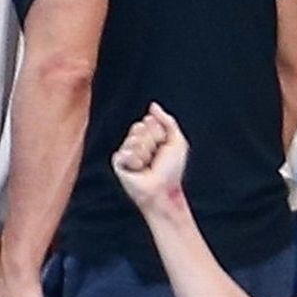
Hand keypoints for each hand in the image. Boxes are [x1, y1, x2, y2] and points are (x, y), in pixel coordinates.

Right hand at [111, 103, 188, 217]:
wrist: (163, 190)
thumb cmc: (172, 170)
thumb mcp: (177, 141)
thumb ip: (167, 120)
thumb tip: (153, 106)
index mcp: (150, 135)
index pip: (148, 120)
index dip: (159, 133)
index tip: (164, 146)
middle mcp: (137, 142)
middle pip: (139, 127)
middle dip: (151, 141)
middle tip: (156, 156)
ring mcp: (127, 152)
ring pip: (132, 139)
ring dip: (145, 153)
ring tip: (147, 164)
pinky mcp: (119, 162)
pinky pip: (124, 152)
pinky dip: (135, 161)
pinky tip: (138, 169)